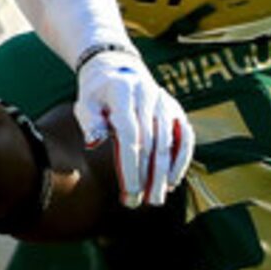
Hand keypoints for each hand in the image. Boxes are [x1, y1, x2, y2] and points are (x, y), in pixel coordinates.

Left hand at [74, 49, 193, 206]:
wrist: (117, 66)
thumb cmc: (97, 92)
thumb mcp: (85, 102)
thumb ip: (89, 122)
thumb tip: (94, 143)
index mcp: (123, 92)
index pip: (130, 134)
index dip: (131, 164)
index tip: (129, 189)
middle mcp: (149, 96)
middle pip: (152, 142)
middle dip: (147, 176)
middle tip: (139, 203)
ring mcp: (165, 102)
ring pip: (170, 142)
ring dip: (164, 173)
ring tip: (156, 198)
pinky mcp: (176, 109)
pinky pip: (185, 137)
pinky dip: (181, 160)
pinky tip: (171, 181)